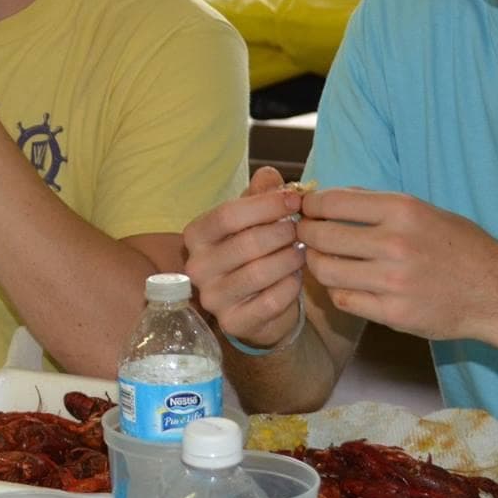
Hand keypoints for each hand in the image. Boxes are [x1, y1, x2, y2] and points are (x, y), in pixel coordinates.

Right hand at [183, 167, 307, 346]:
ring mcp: (212, 298)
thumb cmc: (253, 252)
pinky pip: (272, 300)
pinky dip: (291, 286)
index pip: (229, 215)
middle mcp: (196, 267)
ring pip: (261, 272)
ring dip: (290, 258)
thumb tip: (270, 174)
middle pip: (248, 243)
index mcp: (196, 235)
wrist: (256, 305)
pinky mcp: (233, 323)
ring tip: (301, 251)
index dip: (267, 205)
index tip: (295, 199)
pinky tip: (296, 277)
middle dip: (283, 232)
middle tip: (301, 230)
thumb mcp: (254, 218)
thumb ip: (260, 194)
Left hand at [299, 187, 497, 341]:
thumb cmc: (460, 247)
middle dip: (305, 234)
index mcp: (403, 210)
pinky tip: (344, 284)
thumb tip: (327, 196)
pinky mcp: (393, 314)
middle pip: (322, 236)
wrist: (497, 292)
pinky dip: (336, 291)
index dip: (310, 206)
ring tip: (320, 259)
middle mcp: (395, 244)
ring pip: (326, 271)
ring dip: (316, 264)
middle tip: (304, 234)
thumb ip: (377, 203)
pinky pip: (343, 300)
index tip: (306, 210)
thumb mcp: (425, 210)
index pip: (332, 202)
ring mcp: (393, 282)